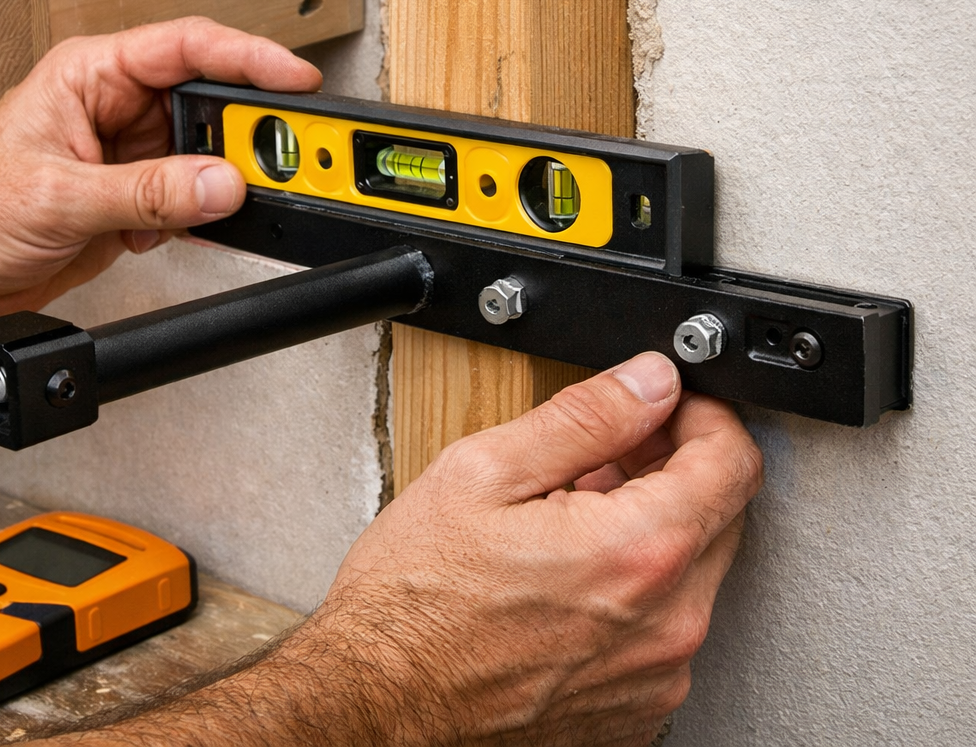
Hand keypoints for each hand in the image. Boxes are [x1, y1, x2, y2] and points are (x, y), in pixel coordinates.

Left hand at [0, 16, 320, 323]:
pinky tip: (169, 230)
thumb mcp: (58, 199)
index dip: (247, 56)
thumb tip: (217, 182)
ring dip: (210, 184)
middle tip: (272, 161)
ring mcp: (123, 151)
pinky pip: (185, 196)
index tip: (295, 77)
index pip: (184, 46)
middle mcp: (110, 104)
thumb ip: (145, 191)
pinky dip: (190, 216)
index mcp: (87, 73)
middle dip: (237, 134)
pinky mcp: (129, 196)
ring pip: (201, 154)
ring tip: (210, 207)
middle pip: (204, 99)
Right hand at [51, 353, 761, 745]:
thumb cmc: (395, 605)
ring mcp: (645, 671)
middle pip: (714, 510)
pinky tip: (542, 573)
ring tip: (548, 511)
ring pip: (684, 568)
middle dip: (662, 461)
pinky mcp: (619, 704)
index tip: (667, 391)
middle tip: (593, 439)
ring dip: (636, 523)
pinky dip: (615, 586)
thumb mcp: (474, 475)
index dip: (698, 407)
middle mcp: (658, 619)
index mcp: (632, 550)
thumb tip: (634, 375)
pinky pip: (647, 625)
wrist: (359, 709)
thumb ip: (571, 417)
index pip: (724, 454)